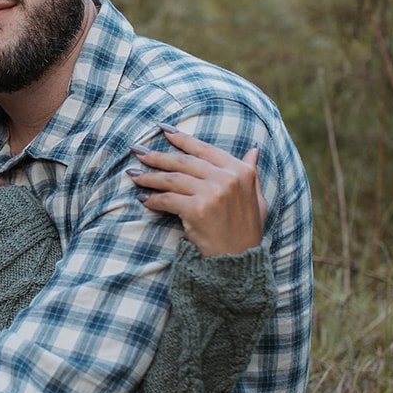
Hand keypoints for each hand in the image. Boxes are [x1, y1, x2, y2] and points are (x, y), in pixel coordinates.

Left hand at [128, 126, 266, 255]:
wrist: (240, 261)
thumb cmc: (247, 231)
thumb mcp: (258, 198)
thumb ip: (252, 172)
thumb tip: (252, 149)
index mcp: (241, 172)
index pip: (205, 149)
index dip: (182, 139)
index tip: (164, 131)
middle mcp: (227, 178)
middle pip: (184, 162)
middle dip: (158, 156)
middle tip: (138, 151)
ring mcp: (212, 193)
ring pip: (172, 179)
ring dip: (149, 176)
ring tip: (134, 174)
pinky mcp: (197, 210)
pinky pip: (167, 200)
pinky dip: (152, 200)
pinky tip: (143, 200)